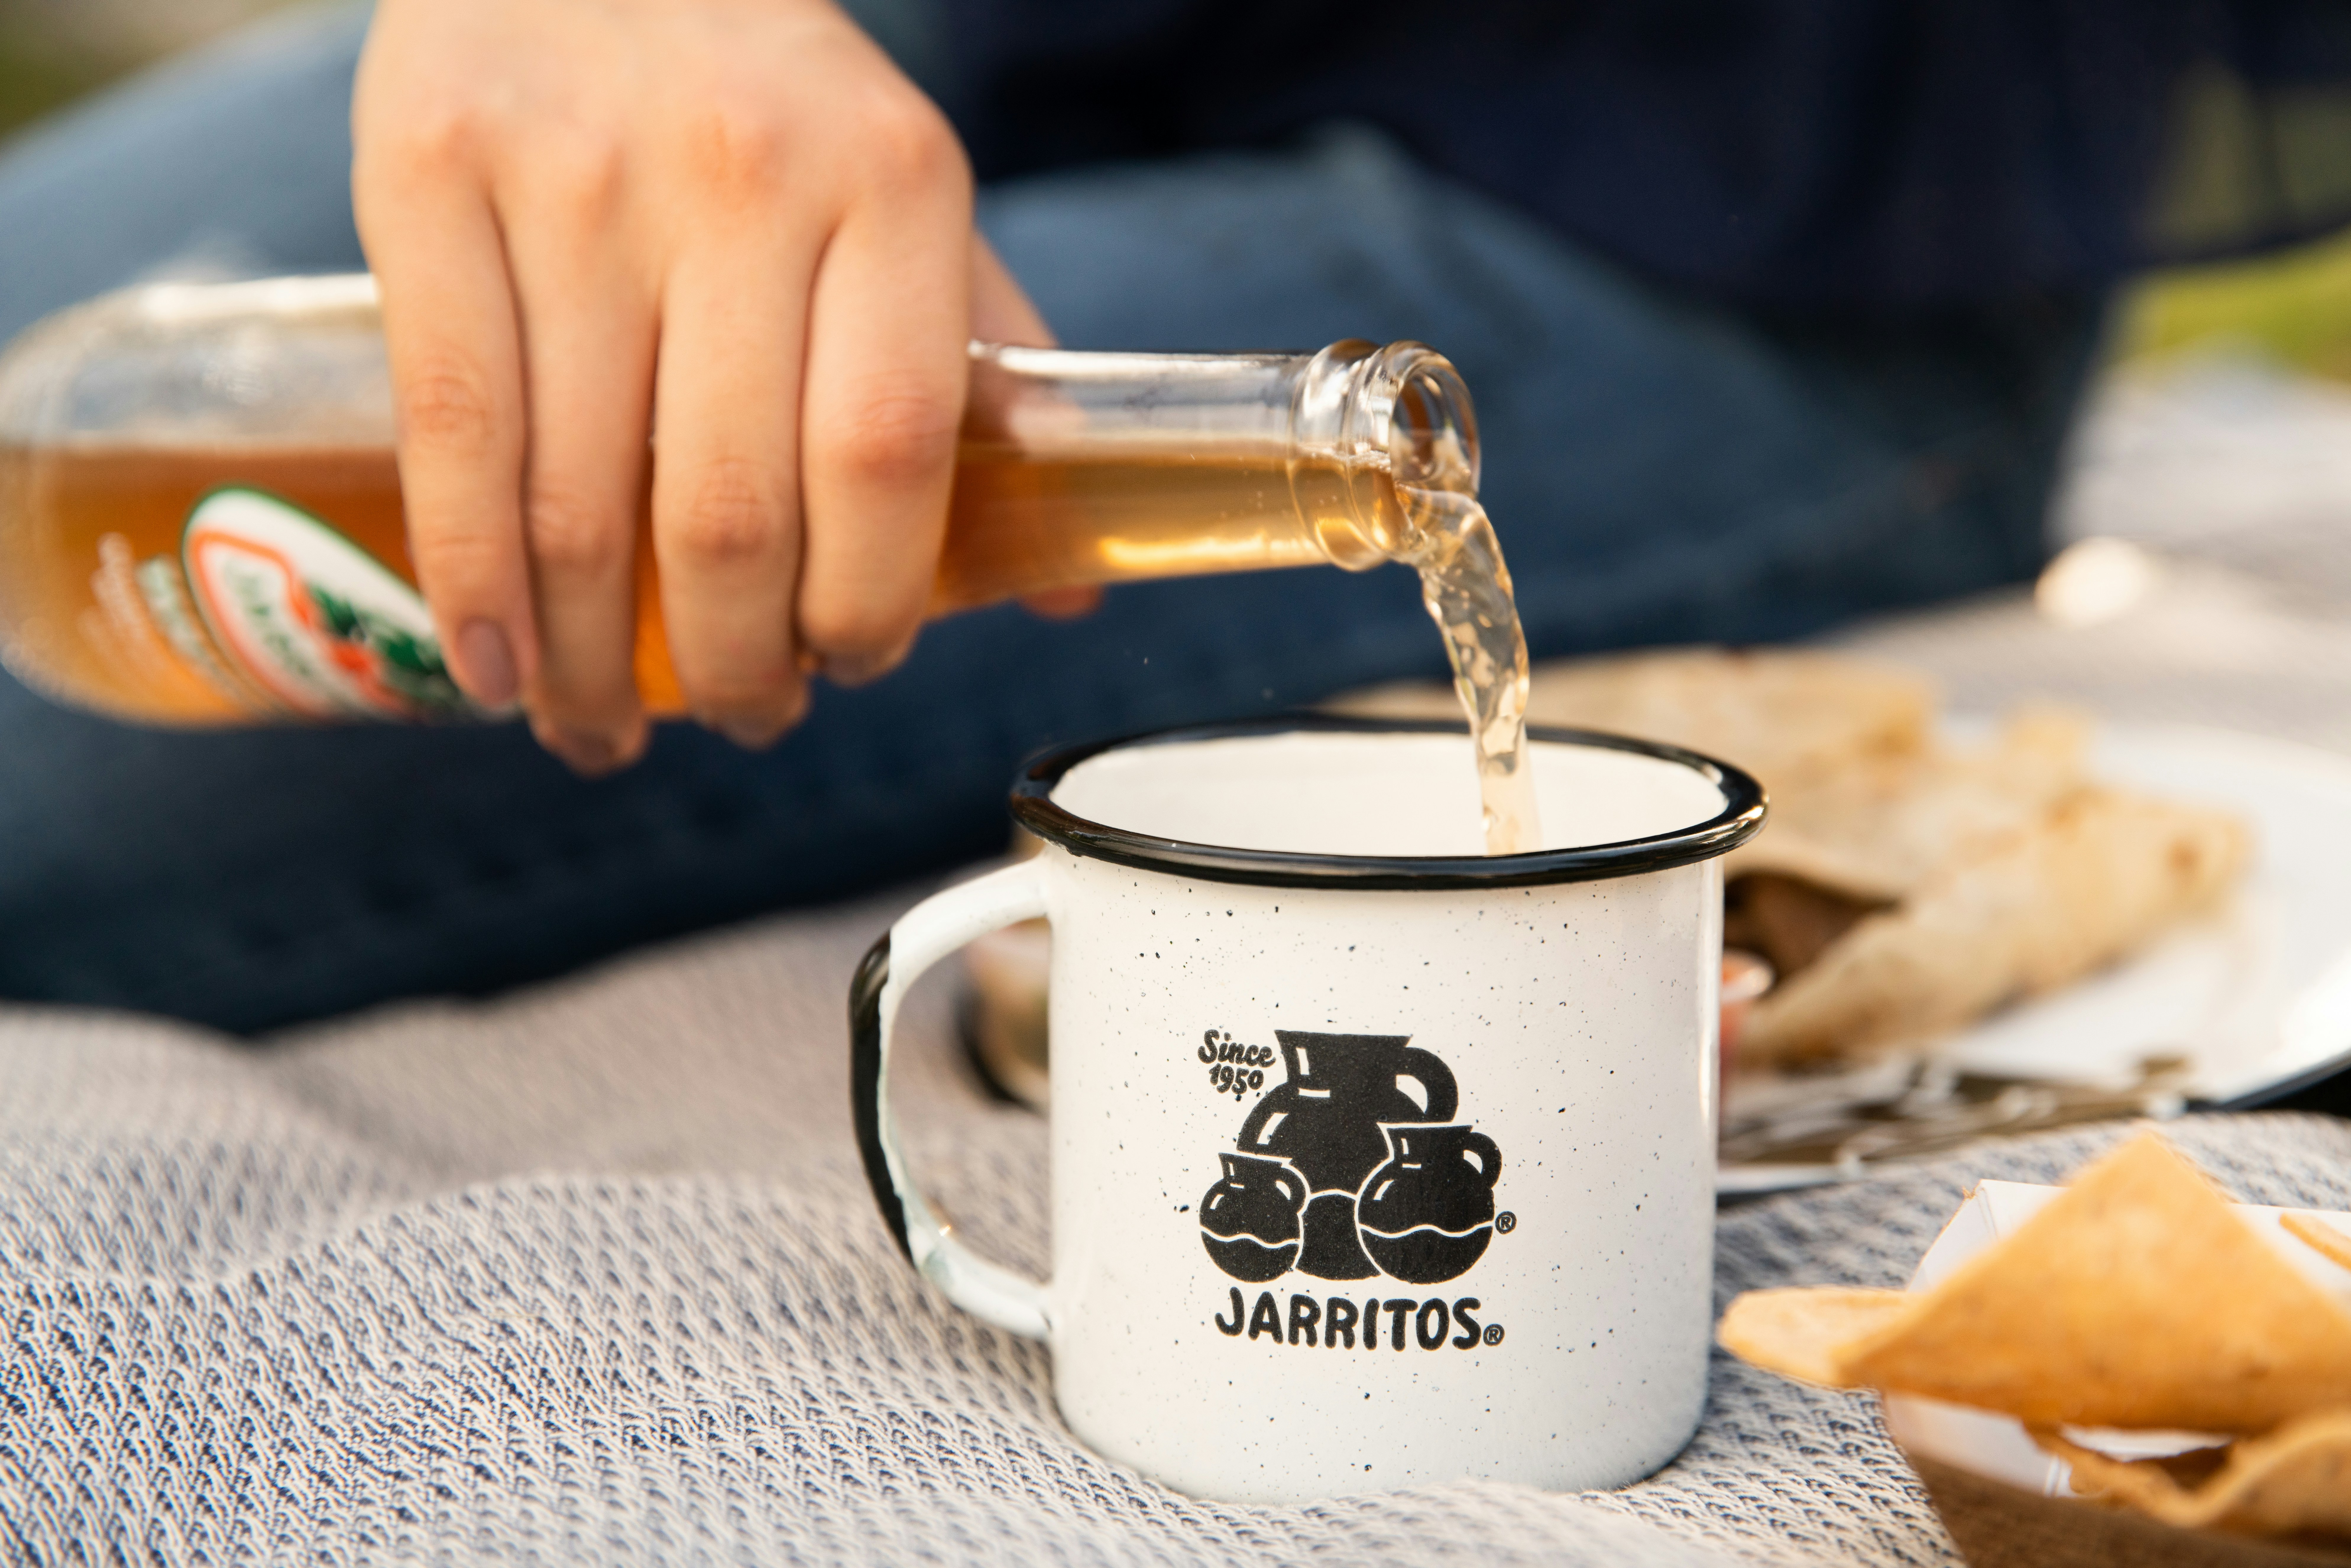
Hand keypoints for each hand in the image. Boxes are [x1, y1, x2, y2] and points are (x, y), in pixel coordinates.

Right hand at [353, 0, 1052, 772]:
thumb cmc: (774, 105)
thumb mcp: (906, 205)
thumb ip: (984, 381)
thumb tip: (1066, 579)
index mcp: (890, 186)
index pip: (887, 459)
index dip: (869, 604)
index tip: (849, 665)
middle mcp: (741, 177)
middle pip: (731, 513)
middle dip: (735, 666)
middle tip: (742, 713)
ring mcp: (575, 178)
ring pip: (582, 504)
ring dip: (592, 663)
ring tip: (608, 726)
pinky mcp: (428, 175)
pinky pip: (453, 434)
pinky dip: (471, 586)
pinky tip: (494, 666)